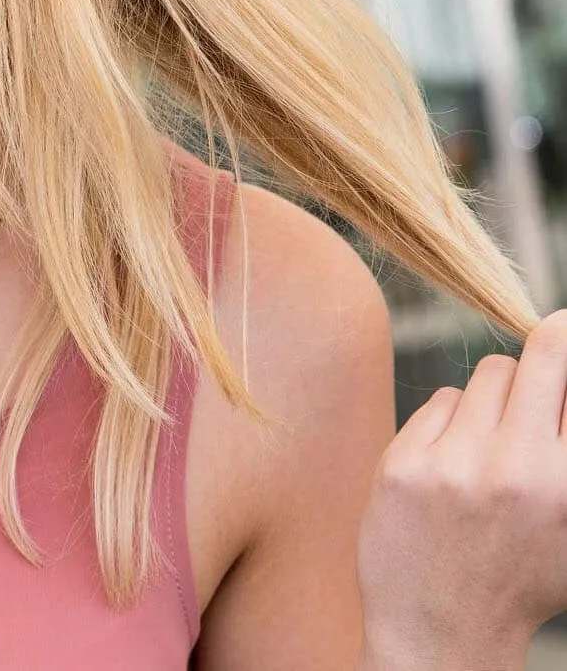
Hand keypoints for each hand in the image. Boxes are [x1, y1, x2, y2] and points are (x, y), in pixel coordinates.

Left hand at [356, 308, 566, 670]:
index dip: (566, 340)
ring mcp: (455, 464)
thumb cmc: (520, 576)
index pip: (566, 374)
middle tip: (541, 362)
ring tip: (493, 447)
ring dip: (493, 399)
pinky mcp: (404, 463)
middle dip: (539, 358)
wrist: (441, 631)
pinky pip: (438, 404)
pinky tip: (454, 467)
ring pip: (483, 379)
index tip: (563, 323)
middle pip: (528, 364)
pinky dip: (451, 423)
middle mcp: (515, 470)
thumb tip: (563, 375)